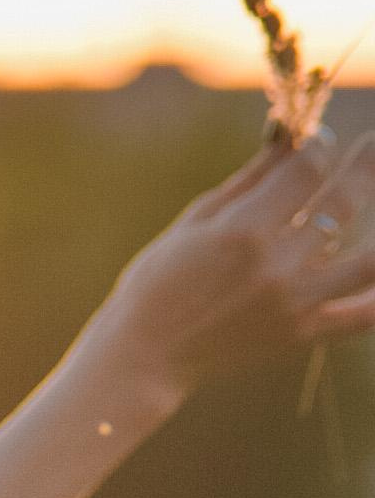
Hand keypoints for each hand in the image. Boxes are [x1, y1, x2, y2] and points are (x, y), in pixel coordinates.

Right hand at [98, 130, 374, 401]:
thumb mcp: (194, 222)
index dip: (318, 147)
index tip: (317, 142)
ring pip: (367, 261)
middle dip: (361, 168)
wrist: (144, 359)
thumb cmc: (156, 284)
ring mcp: (294, 305)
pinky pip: (362, 318)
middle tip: (369, 150)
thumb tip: (289, 138)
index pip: (306, 170)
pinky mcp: (301, 335)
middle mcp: (275, 267)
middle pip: (343, 203)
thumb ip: (249, 181)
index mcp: (242, 231)